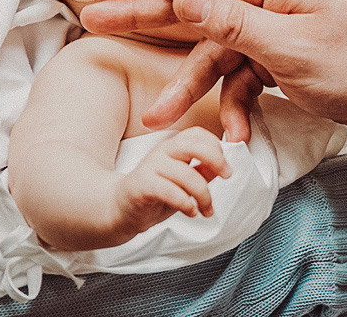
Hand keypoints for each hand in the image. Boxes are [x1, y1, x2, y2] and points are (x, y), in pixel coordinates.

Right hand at [79, 0, 346, 141]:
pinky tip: (237, 134)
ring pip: (214, 53)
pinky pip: (241, 77)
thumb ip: (233, 21)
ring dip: (192, 87)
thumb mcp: (291, 46)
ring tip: (158, 118)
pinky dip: (236, 105)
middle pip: (194, 4)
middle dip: (147, 17)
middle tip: (95, 20)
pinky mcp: (275, 56)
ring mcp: (269, 26)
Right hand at [113, 127, 230, 237]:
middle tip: (226, 176)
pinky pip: (169, 191)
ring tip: (206, 210)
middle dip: (215, 159)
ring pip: (186, 174)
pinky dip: (185, 203)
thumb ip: (202, 172)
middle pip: (192, 144)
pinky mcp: (142, 185)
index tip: (226, 168)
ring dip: (203, 195)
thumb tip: (223, 167)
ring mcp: (150, 167)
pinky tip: (190, 212)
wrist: (119, 210)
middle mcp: (162, 152)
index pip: (197, 134)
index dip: (216, 147)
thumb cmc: (155, 195)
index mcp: (173, 147)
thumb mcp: (185, 183)